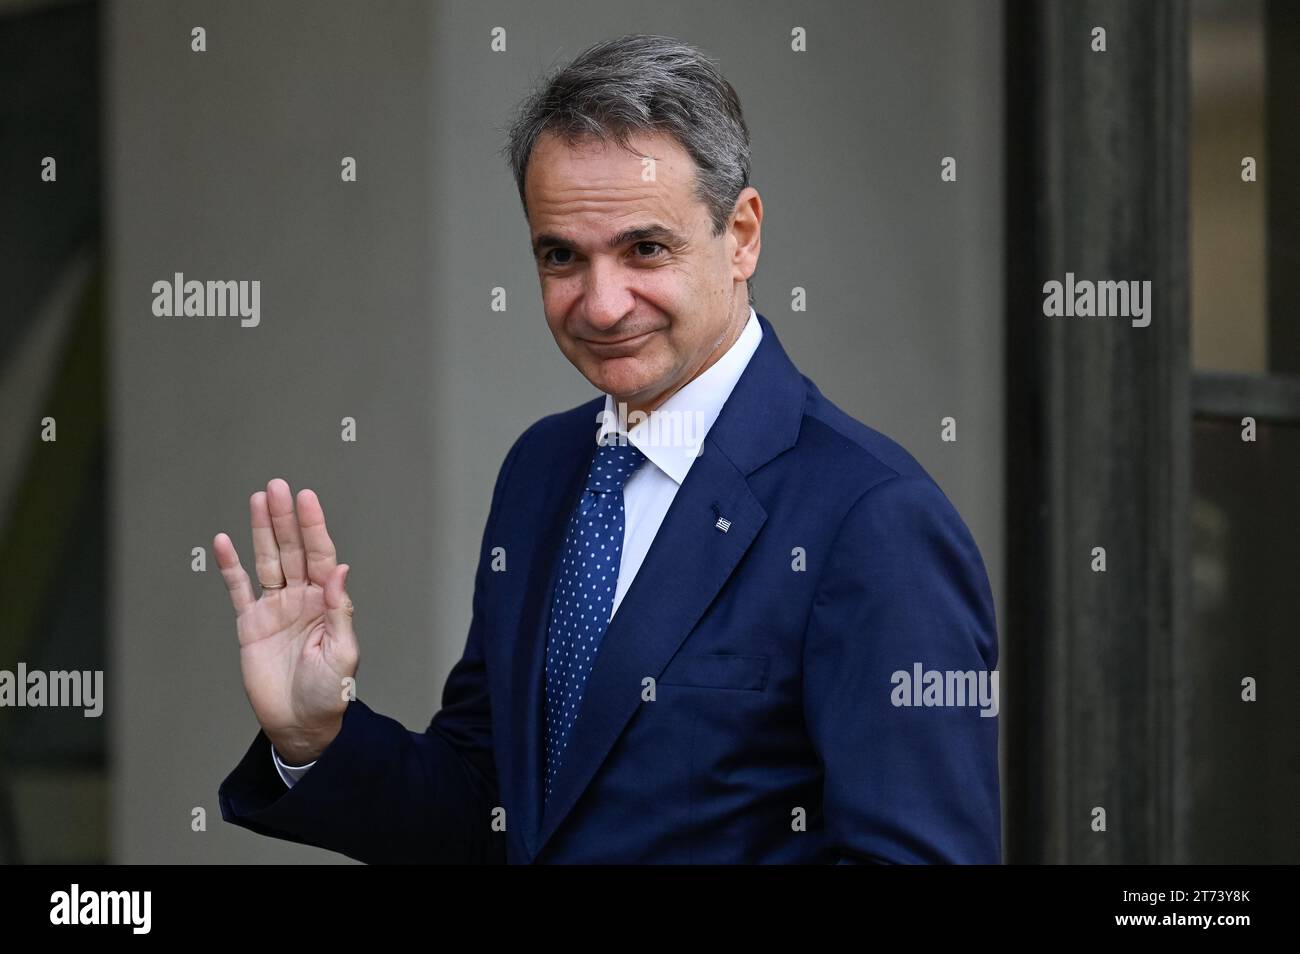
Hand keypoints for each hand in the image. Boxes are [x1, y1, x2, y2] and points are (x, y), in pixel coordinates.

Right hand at [214, 478, 357, 763]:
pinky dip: (231, 566)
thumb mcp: (342, 653)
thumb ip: (340, 612)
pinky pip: (239, 589)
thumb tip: (341, 571)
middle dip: (285, 518)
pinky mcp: (251, 624)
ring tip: (258, 499)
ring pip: (267, 561)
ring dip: (262, 531)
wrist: (300, 724)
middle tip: (277, 486)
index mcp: (327, 601)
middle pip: (292, 549)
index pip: (320, 555)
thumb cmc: (329, 692)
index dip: (313, 526)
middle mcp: (301, 598)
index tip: (306, 497)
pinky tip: (224, 541)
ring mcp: (275, 608)